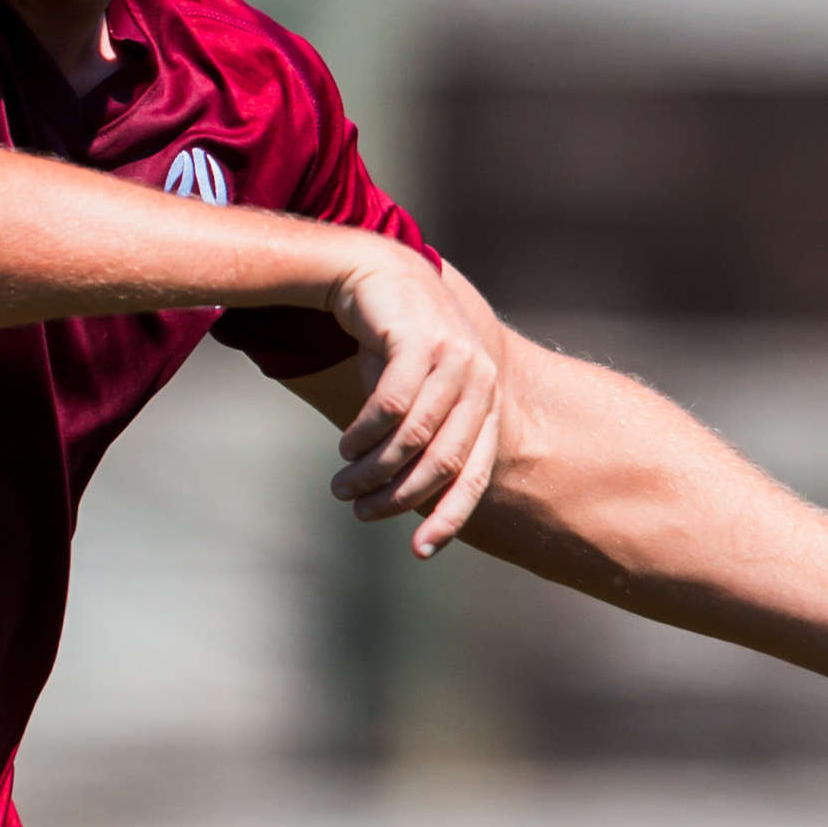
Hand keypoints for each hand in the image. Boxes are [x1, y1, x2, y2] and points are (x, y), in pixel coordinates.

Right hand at [321, 242, 504, 554]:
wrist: (373, 274)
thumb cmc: (392, 344)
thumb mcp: (414, 393)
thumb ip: (422, 438)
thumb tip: (403, 500)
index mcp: (486, 400)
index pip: (474, 472)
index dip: (449, 517)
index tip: (418, 552)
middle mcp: (480, 379)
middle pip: (443, 460)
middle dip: (398, 496)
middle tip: (359, 512)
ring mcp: (454, 356)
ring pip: (413, 437)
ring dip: (372, 470)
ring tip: (341, 486)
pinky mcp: (419, 339)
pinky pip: (390, 405)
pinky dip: (364, 435)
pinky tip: (345, 448)